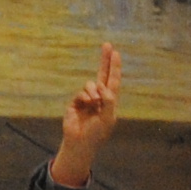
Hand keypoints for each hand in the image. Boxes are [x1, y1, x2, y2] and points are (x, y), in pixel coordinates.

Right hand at [53, 43, 120, 187]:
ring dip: (94, 91)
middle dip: (104, 60)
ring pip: (91, 85)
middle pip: (102, 75)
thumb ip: (108, 100)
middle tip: (107, 45)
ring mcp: (87, 100)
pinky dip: (85, 97)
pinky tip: (87, 104)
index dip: (114, 67)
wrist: (80, 144)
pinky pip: (81, 93)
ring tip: (94, 103)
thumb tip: (102, 85)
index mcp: (110, 102)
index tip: (115, 52)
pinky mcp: (75, 103)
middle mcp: (99, 98)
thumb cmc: (97, 134)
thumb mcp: (108, 118)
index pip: (113, 80)